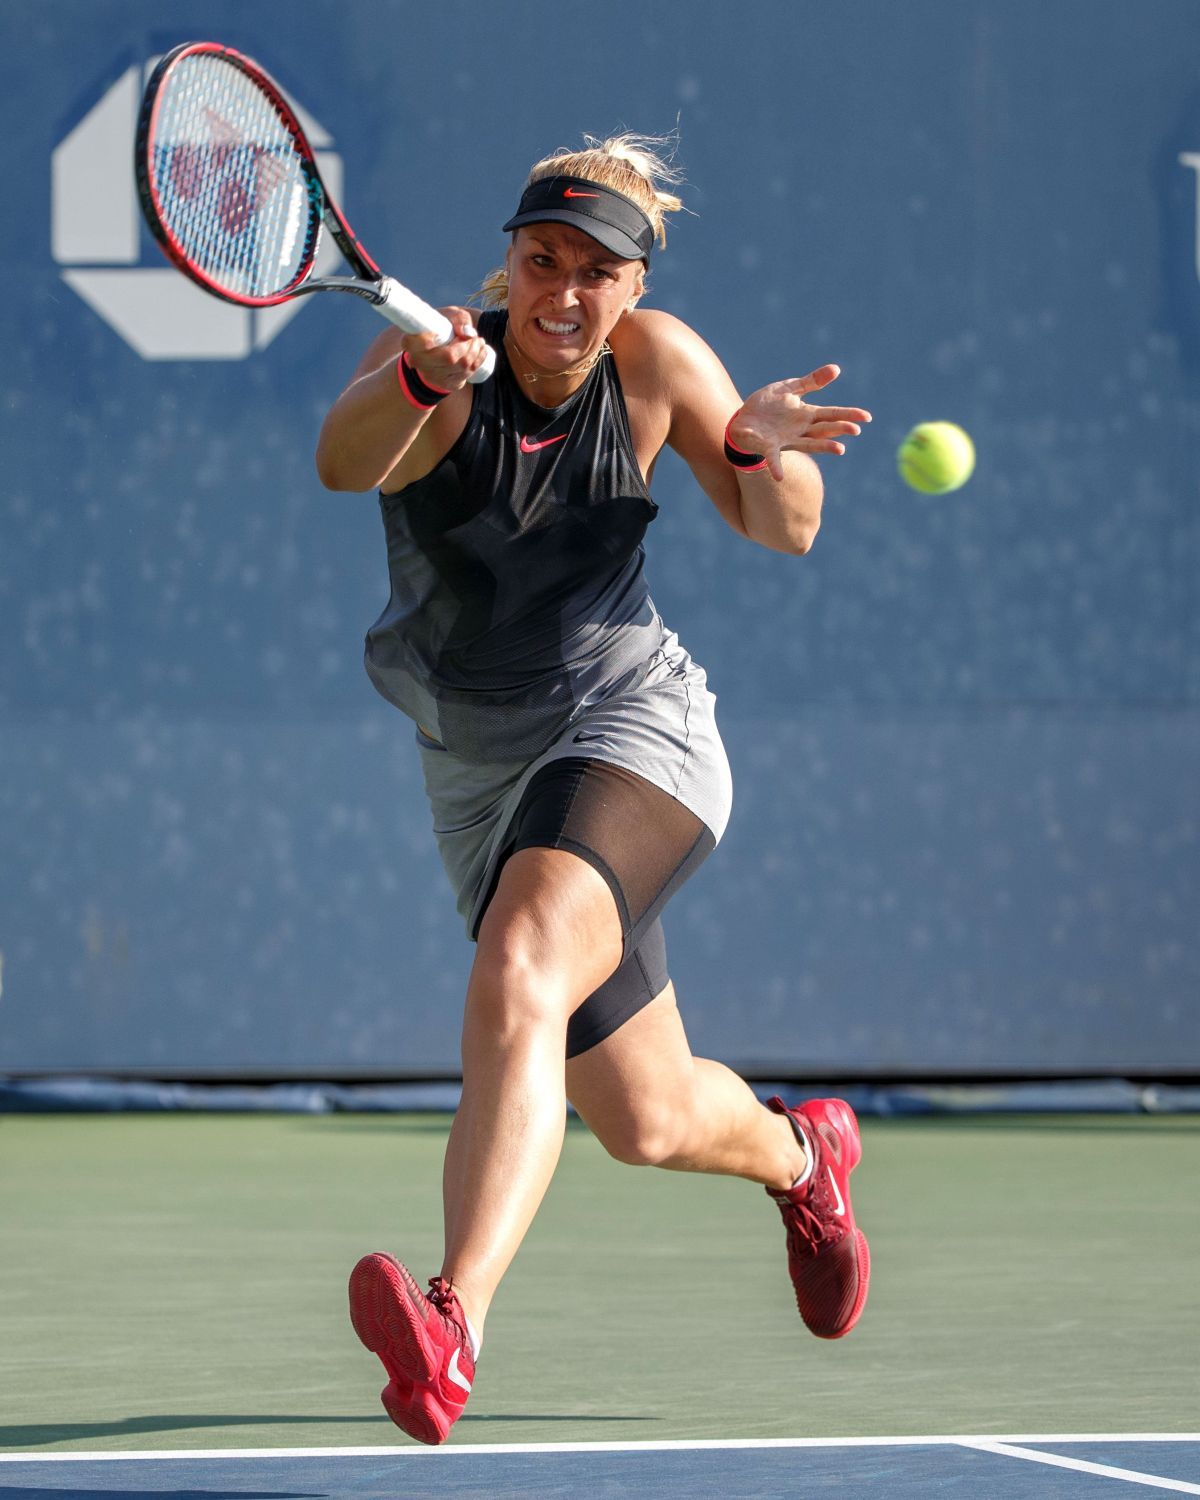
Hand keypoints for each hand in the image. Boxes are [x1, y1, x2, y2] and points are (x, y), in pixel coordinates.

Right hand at [401, 307, 488, 390]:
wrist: (438, 349)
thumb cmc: (441, 328)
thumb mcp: (447, 315)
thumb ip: (458, 318)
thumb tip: (468, 333)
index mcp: (412, 343)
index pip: (415, 344)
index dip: (429, 339)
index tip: (445, 332)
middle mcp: (419, 362)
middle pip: (449, 357)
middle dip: (468, 346)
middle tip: (475, 337)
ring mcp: (432, 376)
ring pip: (461, 366)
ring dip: (476, 353)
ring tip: (479, 342)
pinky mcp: (446, 385)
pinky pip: (466, 375)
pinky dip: (478, 362)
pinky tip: (480, 352)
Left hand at [728, 364, 870, 481]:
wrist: (744, 418)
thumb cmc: (769, 405)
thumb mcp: (789, 388)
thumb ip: (812, 381)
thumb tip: (836, 368)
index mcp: (806, 415)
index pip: (832, 414)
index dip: (849, 415)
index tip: (866, 417)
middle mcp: (800, 430)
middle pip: (824, 429)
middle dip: (840, 429)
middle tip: (856, 430)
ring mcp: (786, 440)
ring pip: (808, 445)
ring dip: (824, 446)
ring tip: (840, 449)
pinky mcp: (768, 447)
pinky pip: (773, 459)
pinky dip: (776, 467)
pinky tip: (779, 476)